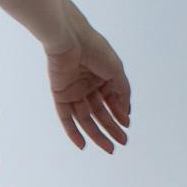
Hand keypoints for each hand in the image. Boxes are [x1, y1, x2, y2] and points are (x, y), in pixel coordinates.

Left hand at [46, 21, 130, 151]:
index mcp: (102, 77)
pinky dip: (73, 132)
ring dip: (97, 133)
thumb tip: (126, 112)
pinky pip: (66, 117)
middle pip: (100, 112)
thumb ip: (122, 91)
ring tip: (109, 147)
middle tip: (122, 142)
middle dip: (112, 128)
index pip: (112, 101)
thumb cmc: (95, 50)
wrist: (70, 39)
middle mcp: (88, 85)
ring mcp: (74, 91)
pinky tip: (83, 145)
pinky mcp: (60, 95)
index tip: (126, 125)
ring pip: (86, 118)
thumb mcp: (116, 71)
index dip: (119, 114)